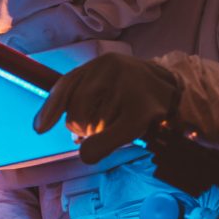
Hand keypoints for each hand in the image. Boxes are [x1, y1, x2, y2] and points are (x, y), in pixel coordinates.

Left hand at [33, 53, 179, 163]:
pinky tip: (92, 153)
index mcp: (100, 64)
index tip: (39, 129)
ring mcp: (127, 87)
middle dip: (86, 126)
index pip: (66, 86)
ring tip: (123, 123)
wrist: (179, 92)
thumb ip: (81, 99)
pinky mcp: (141, 110)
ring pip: (92, 127)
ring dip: (102, 135)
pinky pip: (110, 135)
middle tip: (110, 121)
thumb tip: (56, 128)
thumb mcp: (108, 86)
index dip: (50, 109)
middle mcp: (111, 69)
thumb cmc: (136, 94)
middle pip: (76, 113)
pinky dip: (98, 148)